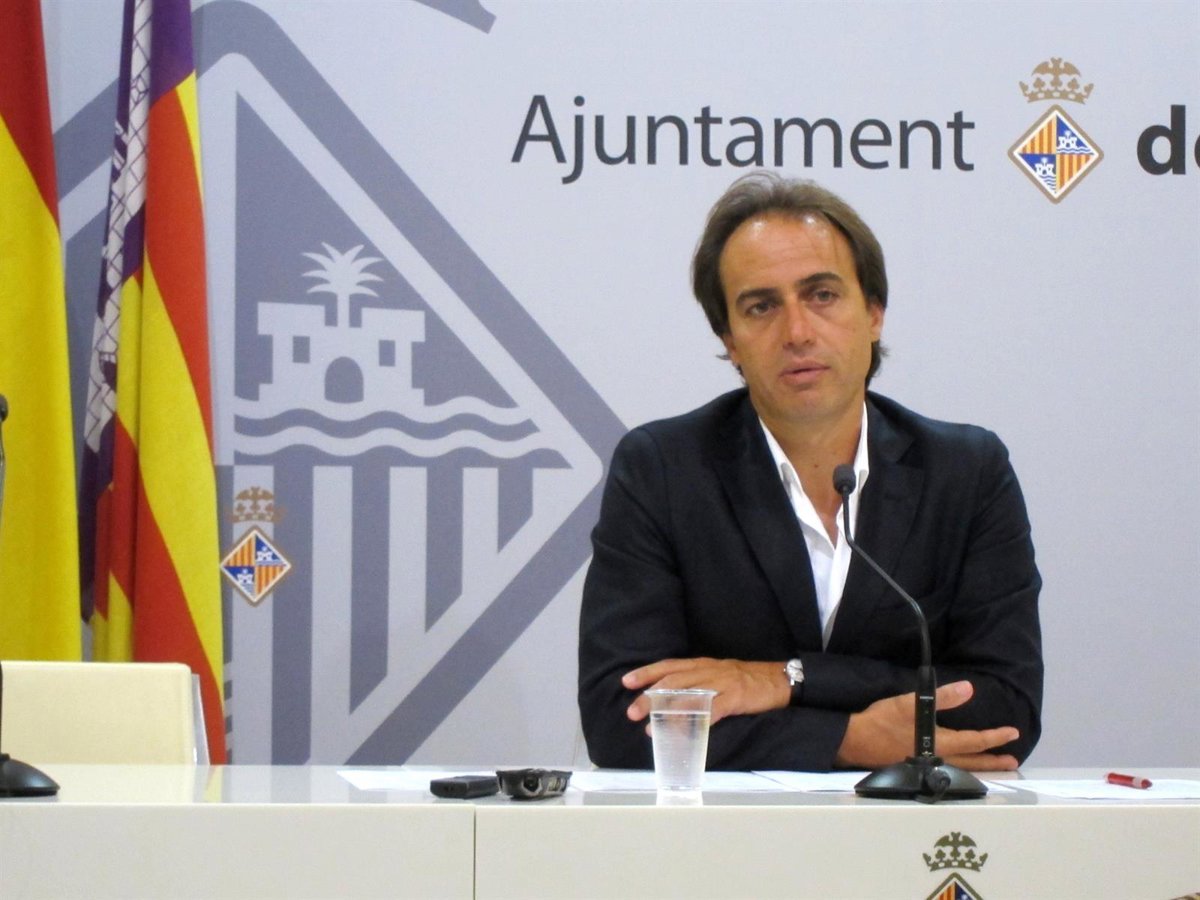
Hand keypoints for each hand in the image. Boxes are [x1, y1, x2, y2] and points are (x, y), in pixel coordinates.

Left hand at [622, 657, 789, 725]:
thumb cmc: (745, 679)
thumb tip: (670, 699)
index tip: (626, 681)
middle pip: (673, 681)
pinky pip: (714, 709)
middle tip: (632, 712)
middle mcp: (708, 670)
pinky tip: (686, 731)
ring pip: (689, 695)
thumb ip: (696, 683)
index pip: (669, 665)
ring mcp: (722, 683)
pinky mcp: (735, 697)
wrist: (778, 679)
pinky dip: (698, 720)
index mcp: (702, 664)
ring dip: (667, 712)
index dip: (647, 672)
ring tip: (651, 727)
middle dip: (650, 696)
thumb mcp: (717, 674)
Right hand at [835, 681, 1019, 770]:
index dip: (995, 737)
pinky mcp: (917, 766)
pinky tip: (961, 766)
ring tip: (994, 767)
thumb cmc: (884, 721)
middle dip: (993, 760)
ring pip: (962, 769)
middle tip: (1012, 760)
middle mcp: (939, 758)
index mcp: (941, 743)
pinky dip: (963, 769)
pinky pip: (950, 770)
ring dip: (981, 767)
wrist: (856, 741)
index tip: (1012, 733)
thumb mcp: (911, 703)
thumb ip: (941, 697)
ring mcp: (927, 765)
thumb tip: (969, 688)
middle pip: (973, 762)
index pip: (975, 741)